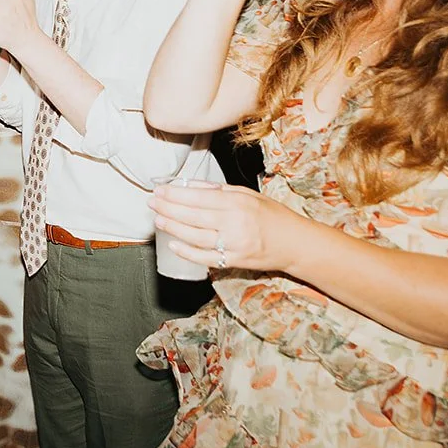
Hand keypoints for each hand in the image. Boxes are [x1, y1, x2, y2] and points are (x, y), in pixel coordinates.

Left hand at [148, 181, 302, 271]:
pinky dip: (187, 252)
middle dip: (168, 209)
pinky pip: (206, 258)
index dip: (175, 194)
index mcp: (237, 203)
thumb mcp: (248, 194)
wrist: (295, 243)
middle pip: (193, 216)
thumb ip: (218, 190)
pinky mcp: (235, 262)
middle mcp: (235, 224)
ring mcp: (234, 245)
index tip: (159, 190)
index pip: (199, 198)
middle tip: (152, 202)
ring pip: (196, 237)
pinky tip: (173, 244)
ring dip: (173, 228)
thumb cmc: (272, 215)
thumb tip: (190, 185)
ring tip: (158, 220)